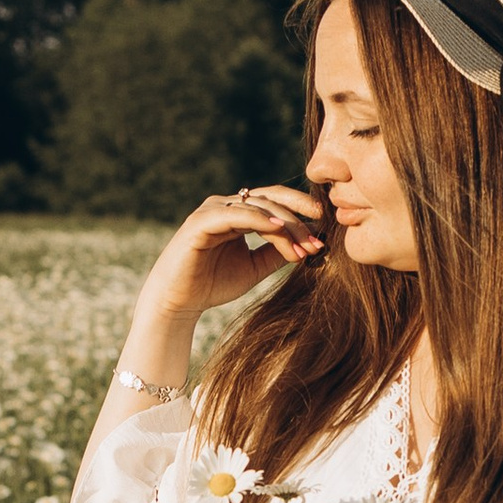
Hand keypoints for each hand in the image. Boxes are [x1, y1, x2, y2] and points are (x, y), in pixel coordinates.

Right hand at [138, 187, 322, 330]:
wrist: (178, 302)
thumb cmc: (213, 283)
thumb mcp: (256, 267)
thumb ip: (279, 252)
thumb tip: (312, 240)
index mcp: (239, 213)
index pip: (276, 202)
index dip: (301, 214)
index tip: (324, 234)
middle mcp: (225, 206)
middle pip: (271, 200)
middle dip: (298, 220)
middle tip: (318, 240)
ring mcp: (212, 211)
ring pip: (258, 206)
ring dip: (285, 225)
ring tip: (303, 246)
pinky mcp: (200, 222)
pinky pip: (235, 214)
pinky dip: (258, 219)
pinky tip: (278, 229)